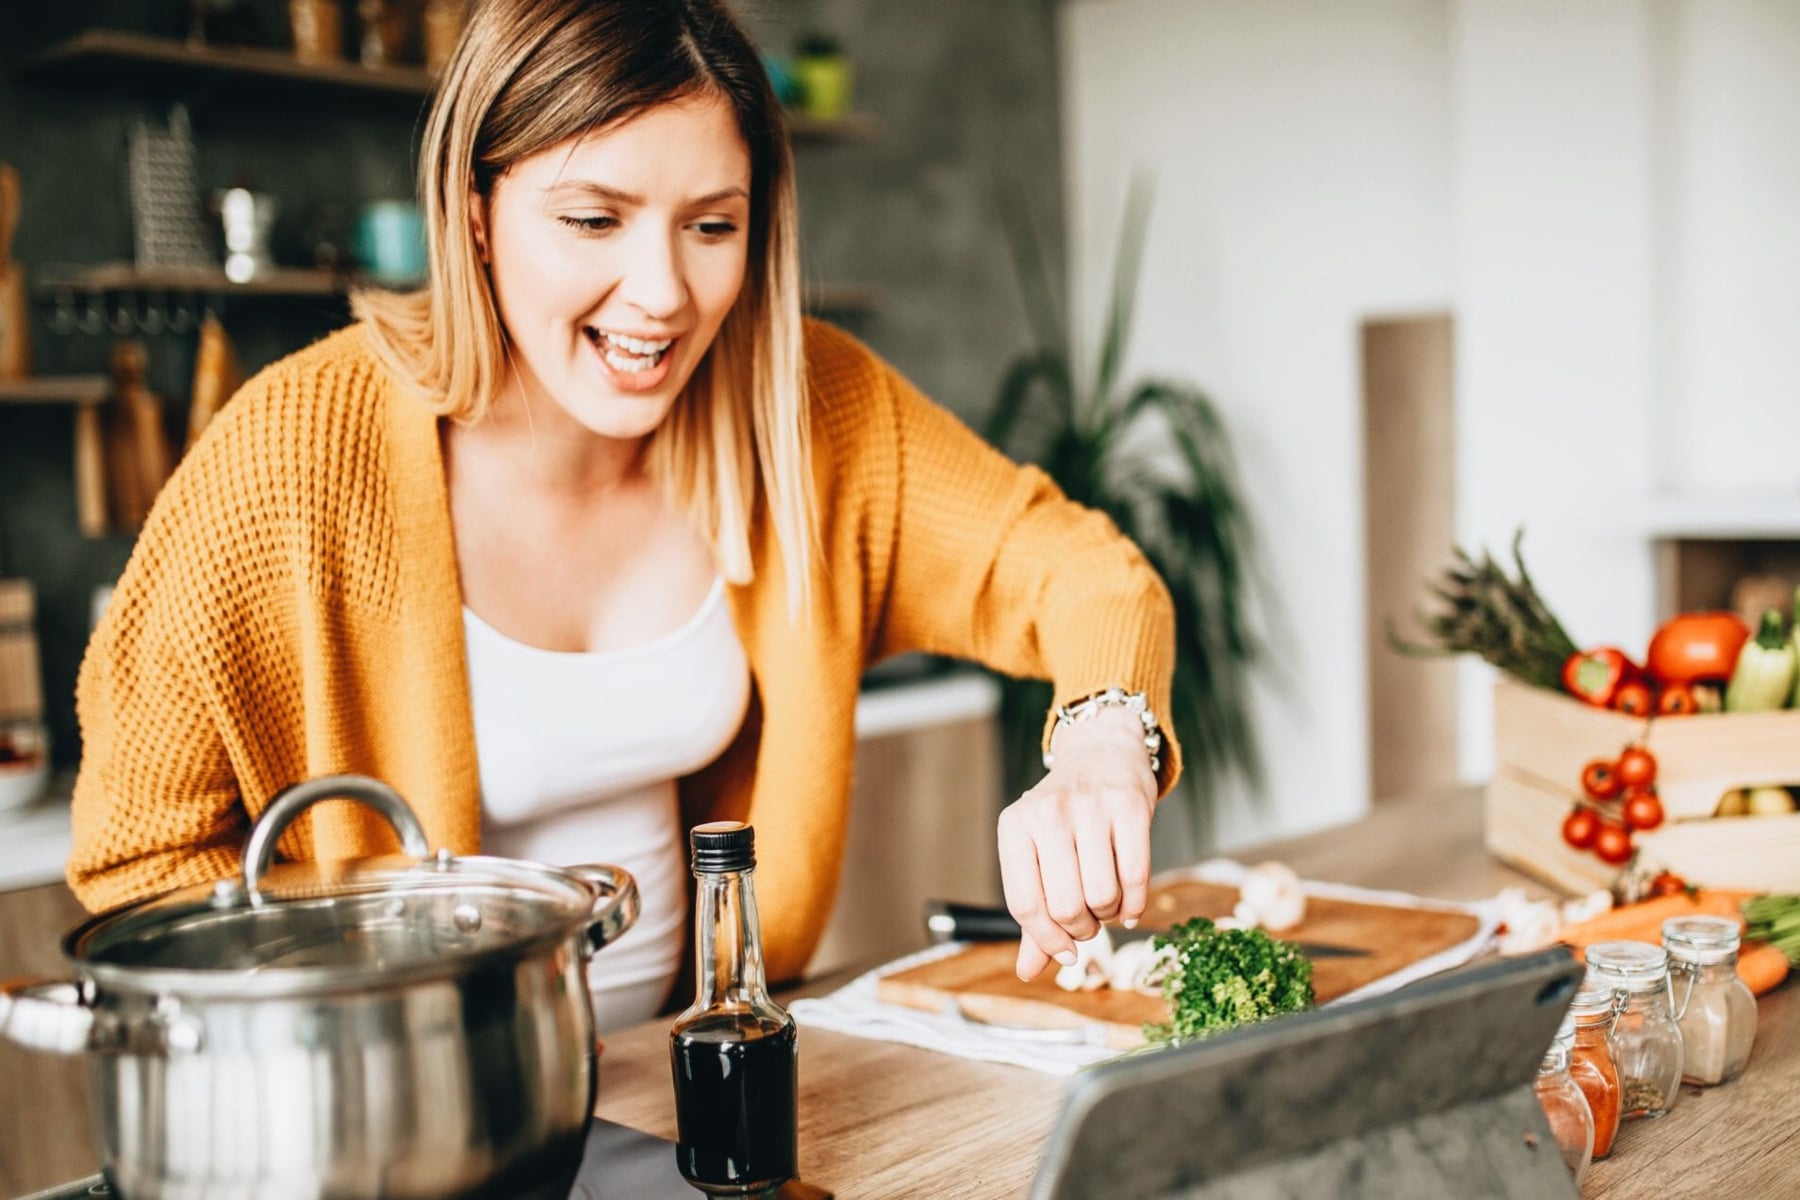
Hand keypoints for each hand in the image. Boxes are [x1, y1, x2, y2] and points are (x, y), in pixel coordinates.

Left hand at [997, 707, 1156, 980]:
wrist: (1101, 753)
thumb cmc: (1064, 817)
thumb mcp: (1037, 855)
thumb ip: (1034, 915)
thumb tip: (1028, 972)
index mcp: (1014, 826)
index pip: (1025, 905)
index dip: (1046, 940)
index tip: (1065, 953)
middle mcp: (1048, 813)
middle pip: (1066, 906)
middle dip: (1082, 929)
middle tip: (1088, 923)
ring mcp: (1090, 807)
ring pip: (1103, 896)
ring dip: (1108, 915)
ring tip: (1106, 904)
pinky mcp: (1130, 806)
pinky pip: (1136, 877)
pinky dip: (1135, 905)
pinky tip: (1129, 906)